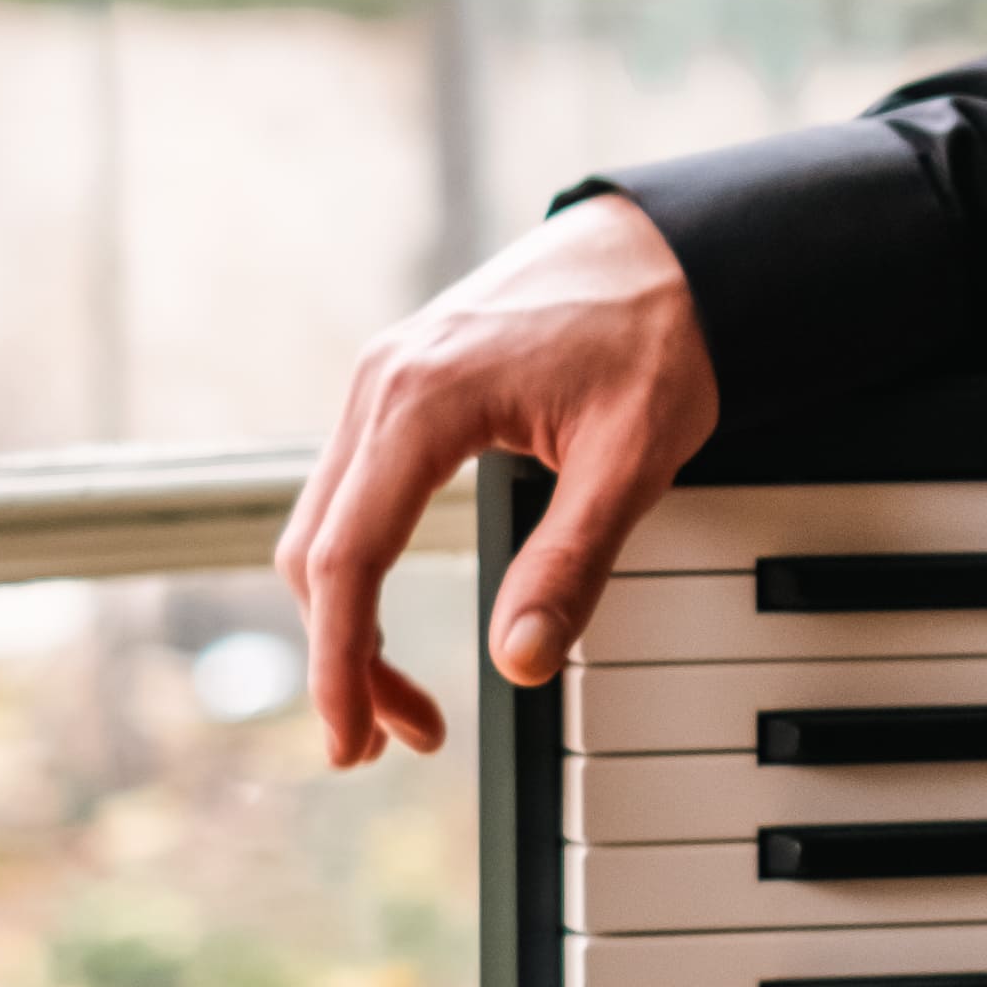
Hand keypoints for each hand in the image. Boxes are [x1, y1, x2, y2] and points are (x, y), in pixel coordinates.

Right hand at [272, 191, 718, 763]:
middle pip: (316, 550)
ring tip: (398, 702)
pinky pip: (351, 488)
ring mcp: (383, 377)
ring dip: (344, 616)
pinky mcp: (401, 382)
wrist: (670, 246)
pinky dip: (355, 562)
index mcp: (423, 400)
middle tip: (392, 741)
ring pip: (324, 522)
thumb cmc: (660, 334)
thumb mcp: (632, 461)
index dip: (341, 664)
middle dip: (342, 658)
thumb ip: (571, 564)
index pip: (346, 560)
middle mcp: (380, 382)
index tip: (353, 738)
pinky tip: (387, 613)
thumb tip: (519, 660)